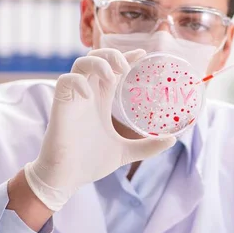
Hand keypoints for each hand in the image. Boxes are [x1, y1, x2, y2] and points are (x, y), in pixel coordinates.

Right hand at [24, 48, 175, 210]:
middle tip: (126, 66)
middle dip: (111, 54)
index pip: (113, 69)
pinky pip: (65, 81)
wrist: (66, 178)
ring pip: (80, 63)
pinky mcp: (60, 106)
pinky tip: (89, 95)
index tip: (142, 53)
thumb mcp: (125, 152)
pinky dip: (78, 82)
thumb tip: (173, 140)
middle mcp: (88, 95)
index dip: (126, 57)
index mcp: (101, 101)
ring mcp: (73, 99)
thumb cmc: (90, 163)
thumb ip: (147, 146)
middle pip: (96, 58)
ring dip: (97, 63)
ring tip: (111, 76)